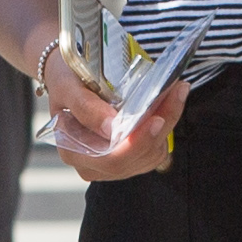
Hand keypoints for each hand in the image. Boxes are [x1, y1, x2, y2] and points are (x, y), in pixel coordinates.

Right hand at [40, 61, 183, 182]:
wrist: (68, 77)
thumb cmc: (65, 79)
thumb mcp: (67, 86)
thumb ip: (85, 108)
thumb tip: (111, 127)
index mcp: (74, 152)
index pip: (111, 160)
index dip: (137, 143)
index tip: (156, 118)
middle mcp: (93, 164)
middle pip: (135, 158)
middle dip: (160, 128)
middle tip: (176, 94)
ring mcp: (113, 163)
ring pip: (150, 154)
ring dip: (167, 124)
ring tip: (176, 93)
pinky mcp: (130, 156)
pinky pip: (154, 149)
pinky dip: (165, 126)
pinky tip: (169, 103)